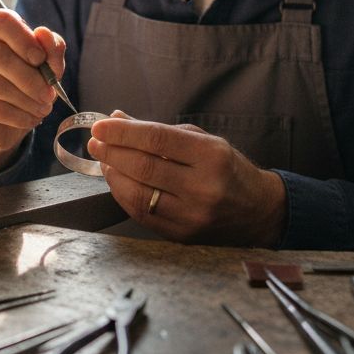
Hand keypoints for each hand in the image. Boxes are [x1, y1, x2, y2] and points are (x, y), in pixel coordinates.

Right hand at [0, 9, 65, 172]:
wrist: (4, 124)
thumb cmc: (25, 87)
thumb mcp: (47, 68)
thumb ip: (51, 50)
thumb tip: (44, 34)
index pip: (2, 21)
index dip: (23, 39)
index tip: (40, 60)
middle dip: (30, 79)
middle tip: (48, 96)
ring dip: (26, 100)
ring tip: (42, 109)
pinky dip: (17, 115)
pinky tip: (29, 119)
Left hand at [87, 111, 286, 245]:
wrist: (258, 211)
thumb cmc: (228, 169)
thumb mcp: (203, 141)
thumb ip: (159, 131)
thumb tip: (117, 118)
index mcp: (212, 156)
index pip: (157, 139)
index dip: (123, 132)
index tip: (101, 125)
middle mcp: (203, 187)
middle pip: (143, 167)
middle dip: (112, 152)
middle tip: (95, 142)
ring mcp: (191, 215)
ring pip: (137, 194)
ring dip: (113, 175)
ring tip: (105, 160)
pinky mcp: (181, 235)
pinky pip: (141, 214)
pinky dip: (123, 196)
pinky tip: (117, 181)